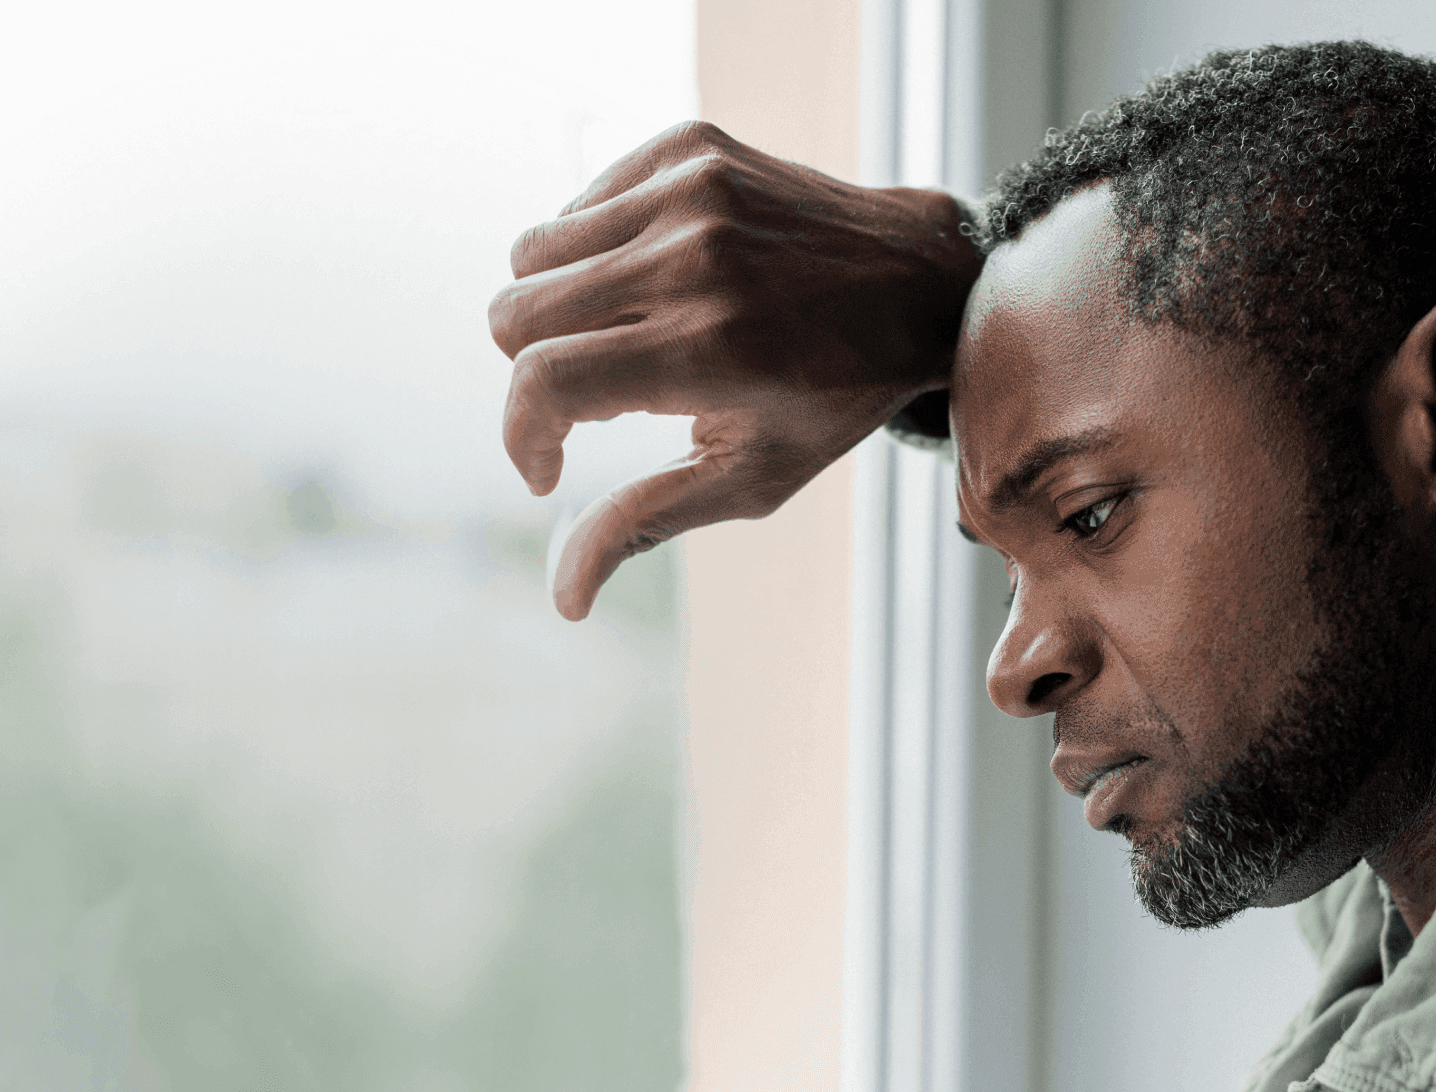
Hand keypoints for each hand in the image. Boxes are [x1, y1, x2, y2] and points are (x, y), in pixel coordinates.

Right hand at [489, 122, 980, 619]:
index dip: (521, 435)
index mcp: (708, 349)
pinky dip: (594, 248)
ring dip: (556, 306)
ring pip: (533, 252)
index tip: (546, 467)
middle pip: (515, 312)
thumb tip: (563, 599)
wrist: (921, 281)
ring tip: (626, 335)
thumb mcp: (753, 477)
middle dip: (532, 370)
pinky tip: (654, 281)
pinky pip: (580, 203)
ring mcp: (690, 192)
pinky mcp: (691, 147)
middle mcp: (692, 259)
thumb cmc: (835, 398)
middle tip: (595, 395)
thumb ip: (646, 524)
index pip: (542, 382)